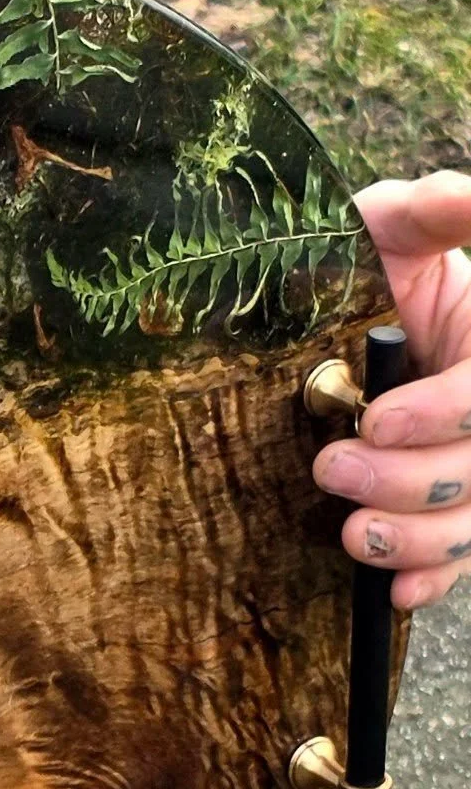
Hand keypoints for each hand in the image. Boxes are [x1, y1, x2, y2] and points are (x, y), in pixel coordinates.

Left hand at [313, 171, 470, 609]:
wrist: (330, 319)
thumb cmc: (362, 264)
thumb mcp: (393, 225)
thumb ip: (433, 211)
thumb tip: (455, 195)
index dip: (445, 413)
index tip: (376, 419)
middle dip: (412, 480)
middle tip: (333, 469)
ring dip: (418, 539)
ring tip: (354, 536)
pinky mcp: (447, 508)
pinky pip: (458, 560)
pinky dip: (431, 579)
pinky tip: (396, 594)